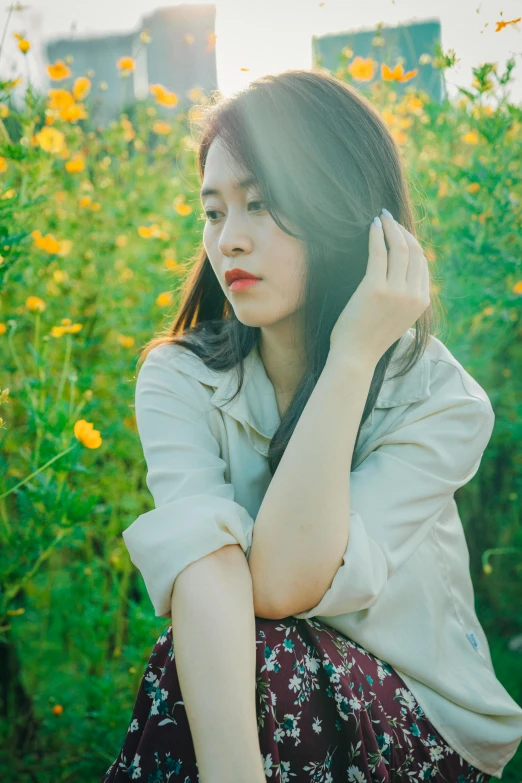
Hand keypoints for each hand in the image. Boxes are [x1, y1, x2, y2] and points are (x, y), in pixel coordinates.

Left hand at [329, 210, 430, 363]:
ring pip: (400, 248)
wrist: (355, 357)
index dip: (411, 243)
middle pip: (414, 251)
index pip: (422, 263)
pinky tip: (372, 226)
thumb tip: (401, 276)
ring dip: (391, 228)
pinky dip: (376, 235)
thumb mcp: (397, 319)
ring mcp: (396, 292)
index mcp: (421, 302)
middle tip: (390, 219)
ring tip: (381, 218)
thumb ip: (404, 299)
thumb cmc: (369, 339)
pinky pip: (379, 253)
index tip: (399, 232)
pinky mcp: (375, 288)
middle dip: (402, 231)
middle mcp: (413, 295)